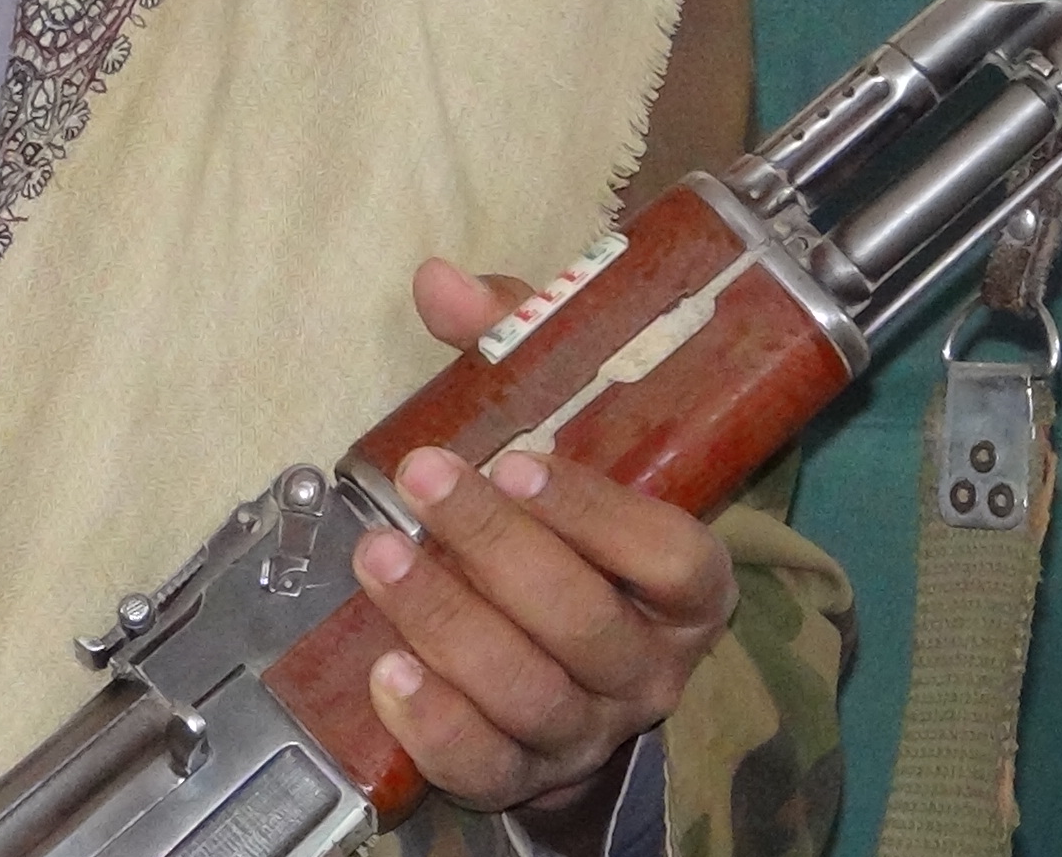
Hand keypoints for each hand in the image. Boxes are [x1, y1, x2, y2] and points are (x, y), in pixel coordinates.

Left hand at [345, 259, 739, 814]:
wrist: (571, 673)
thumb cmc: (570, 536)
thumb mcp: (563, 436)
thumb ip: (516, 355)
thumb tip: (441, 282)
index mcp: (683, 585)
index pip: (670, 557)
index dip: (597, 512)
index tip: (521, 459)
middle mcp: (646, 664)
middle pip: (583, 622)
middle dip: (496, 547)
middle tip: (423, 480)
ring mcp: (587, 729)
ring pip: (528, 692)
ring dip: (445, 621)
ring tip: (378, 555)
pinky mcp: (525, 778)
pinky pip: (484, 768)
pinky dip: (433, 725)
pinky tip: (386, 670)